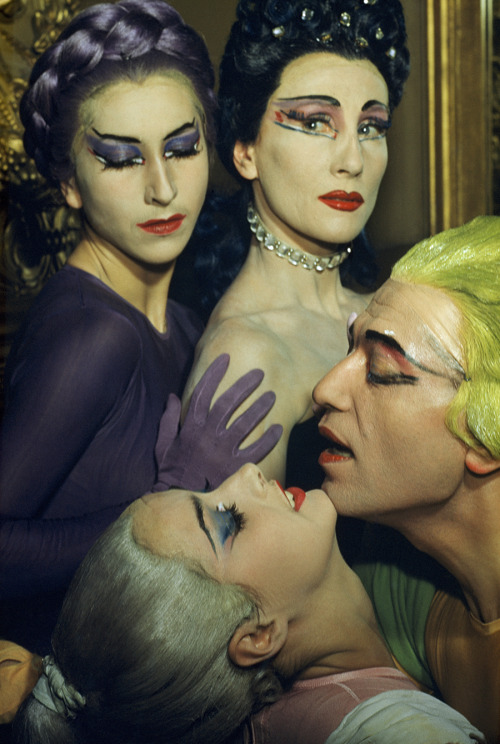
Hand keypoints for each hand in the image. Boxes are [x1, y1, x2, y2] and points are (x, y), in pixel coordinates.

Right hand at [152, 354, 281, 490]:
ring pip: (245, 423)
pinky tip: (279, 428)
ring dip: (260, 407)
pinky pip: (256, 450)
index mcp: (190, 427)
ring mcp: (222, 451)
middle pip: (228, 403)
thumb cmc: (171, 472)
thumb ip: (167, 419)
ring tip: (272, 396)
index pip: (203, 393)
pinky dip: (268, 439)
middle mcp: (208, 435)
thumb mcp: (163, 444)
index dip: (214, 374)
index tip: (225, 359)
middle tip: (259, 374)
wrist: (180, 500)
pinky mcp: (235, 466)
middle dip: (244, 385)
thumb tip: (172, 397)